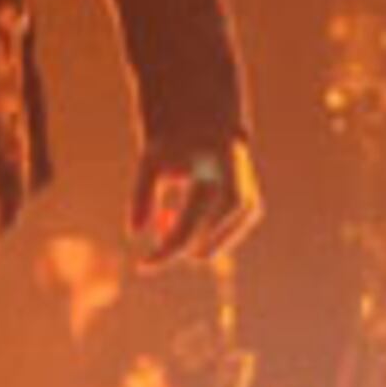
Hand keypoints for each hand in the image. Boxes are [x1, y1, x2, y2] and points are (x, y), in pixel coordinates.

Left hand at [129, 137, 259, 271]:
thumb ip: (142, 194)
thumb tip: (135, 233)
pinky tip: (180, 218)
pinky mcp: (251, 205)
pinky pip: (226, 236)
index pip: (189, 227)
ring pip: (219, 244)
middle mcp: (239, 186)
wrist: (204, 121)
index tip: (142, 266)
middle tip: (156, 228)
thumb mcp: (151, 159)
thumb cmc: (174, 140)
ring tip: (168, 216)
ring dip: (190, 242)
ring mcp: (249, 197)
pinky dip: (203, 236)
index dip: (164, 252)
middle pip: (207, 242)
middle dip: (177, 247)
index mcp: (214, 172)